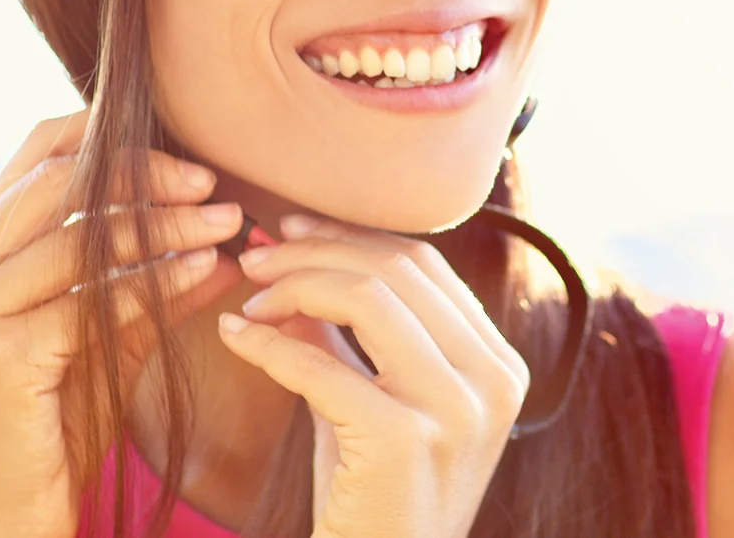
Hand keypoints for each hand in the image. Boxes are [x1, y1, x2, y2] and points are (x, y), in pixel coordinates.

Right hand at [0, 111, 247, 537]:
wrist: (6, 516)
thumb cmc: (54, 424)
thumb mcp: (107, 336)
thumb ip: (149, 280)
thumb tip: (221, 234)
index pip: (36, 154)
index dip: (111, 138)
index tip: (185, 153)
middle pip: (58, 182)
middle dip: (145, 174)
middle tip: (213, 182)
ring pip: (80, 236)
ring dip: (165, 224)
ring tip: (228, 222)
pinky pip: (93, 298)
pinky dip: (156, 278)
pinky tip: (205, 271)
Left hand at [224, 215, 531, 537]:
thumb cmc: (372, 501)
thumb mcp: (366, 404)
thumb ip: (344, 336)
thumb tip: (290, 258)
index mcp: (499, 365)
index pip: (424, 264)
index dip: (349, 236)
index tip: (289, 231)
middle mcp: (492, 381)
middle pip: (396, 270)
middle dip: (313, 251)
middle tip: (253, 257)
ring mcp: (456, 410)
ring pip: (367, 297)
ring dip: (292, 285)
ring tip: (247, 299)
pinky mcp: (404, 441)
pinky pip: (321, 365)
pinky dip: (268, 344)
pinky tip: (234, 337)